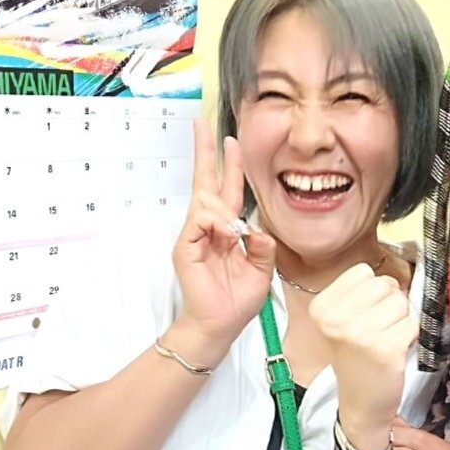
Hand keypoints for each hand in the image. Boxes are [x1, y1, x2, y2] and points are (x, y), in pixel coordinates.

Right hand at [168, 119, 274, 364]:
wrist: (219, 326)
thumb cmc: (238, 300)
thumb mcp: (262, 269)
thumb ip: (263, 246)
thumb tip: (257, 229)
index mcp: (228, 230)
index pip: (229, 190)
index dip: (231, 165)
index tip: (230, 140)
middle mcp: (209, 228)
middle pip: (207, 181)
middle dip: (206, 151)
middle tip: (203, 123)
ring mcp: (195, 235)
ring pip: (206, 199)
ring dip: (223, 207)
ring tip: (234, 235)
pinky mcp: (186, 245)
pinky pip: (200, 219)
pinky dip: (217, 223)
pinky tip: (228, 236)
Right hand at [310, 263, 416, 449]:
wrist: (361, 405)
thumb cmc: (356, 359)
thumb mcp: (341, 322)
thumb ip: (360, 294)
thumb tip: (397, 272)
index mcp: (321, 307)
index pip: (364, 272)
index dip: (374, 291)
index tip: (365, 314)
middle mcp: (336, 319)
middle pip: (385, 284)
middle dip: (391, 304)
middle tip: (378, 330)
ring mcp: (360, 334)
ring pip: (402, 303)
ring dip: (402, 321)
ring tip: (386, 341)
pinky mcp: (385, 349)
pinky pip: (413, 324)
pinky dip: (411, 337)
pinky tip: (395, 352)